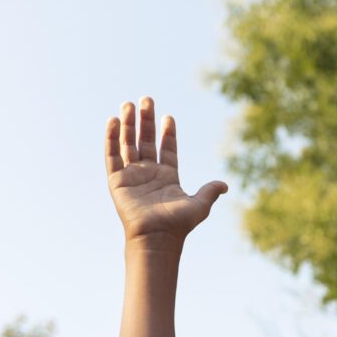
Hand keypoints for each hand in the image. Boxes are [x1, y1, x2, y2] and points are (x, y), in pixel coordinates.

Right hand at [105, 96, 227, 245]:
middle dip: (146, 121)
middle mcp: (148, 174)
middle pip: (146, 141)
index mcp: (167, 177)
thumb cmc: (177, 225)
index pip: (166, 149)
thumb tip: (225, 185)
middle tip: (146, 99)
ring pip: (128, 144)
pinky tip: (113, 121)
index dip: (167, 133)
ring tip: (128, 104)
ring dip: (128, 124)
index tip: (168, 117)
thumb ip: (209, 192)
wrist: (156, 236)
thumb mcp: (199, 206)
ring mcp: (132, 176)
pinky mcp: (117, 180)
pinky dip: (111, 138)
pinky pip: (112, 155)